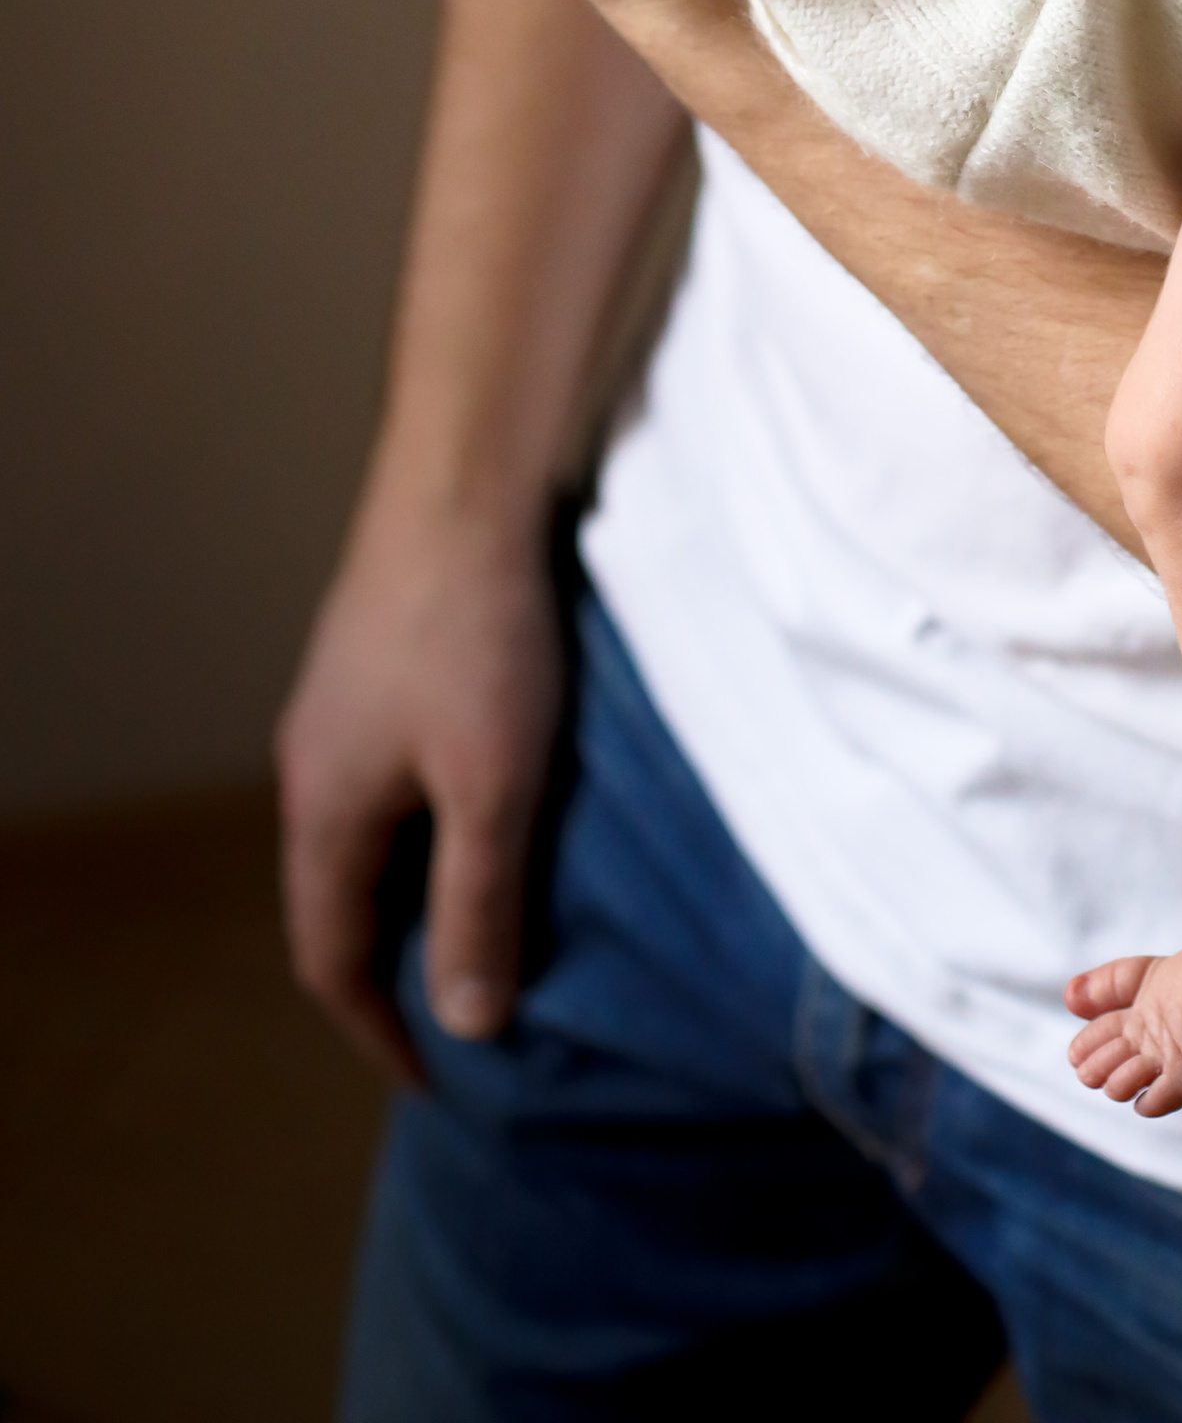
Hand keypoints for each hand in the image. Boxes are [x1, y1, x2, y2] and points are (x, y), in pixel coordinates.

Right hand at [275, 486, 564, 1082]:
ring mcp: (343, 704)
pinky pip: (396, 774)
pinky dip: (435, 821)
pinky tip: (494, 811)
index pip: (330, 957)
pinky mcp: (382, 658)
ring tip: (491, 923)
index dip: (379, 1027)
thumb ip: (479, 903)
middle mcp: (313, 762)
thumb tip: (466, 1020)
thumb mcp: (493, 786)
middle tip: (467, 1011)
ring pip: (373, 830)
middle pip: (341, 897)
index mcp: (322, 809)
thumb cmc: (480, 632)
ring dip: (419, 886)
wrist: (465, 478)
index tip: (438, 1077)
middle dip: (396, 963)